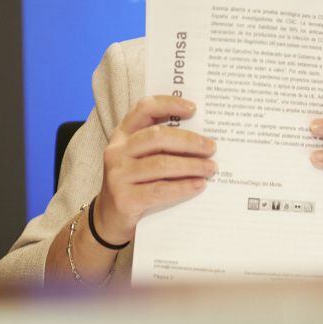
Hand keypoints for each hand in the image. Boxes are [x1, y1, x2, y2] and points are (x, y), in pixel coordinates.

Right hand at [94, 95, 216, 246]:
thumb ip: (161, 146)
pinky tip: (199, 185)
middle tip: (211, 148)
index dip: (169, 104)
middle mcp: (117, 151)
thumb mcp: (141, 158)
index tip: (194, 108)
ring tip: (210, 168)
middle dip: (189, 141)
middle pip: (157, 137)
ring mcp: (118, 175)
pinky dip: (183, 187)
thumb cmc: (135, 183)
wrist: (111, 219)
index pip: (144, 109)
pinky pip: (160, 190)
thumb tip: (201, 140)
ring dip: (191, 165)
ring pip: (161, 164)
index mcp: (123, 134)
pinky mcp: (125, 198)